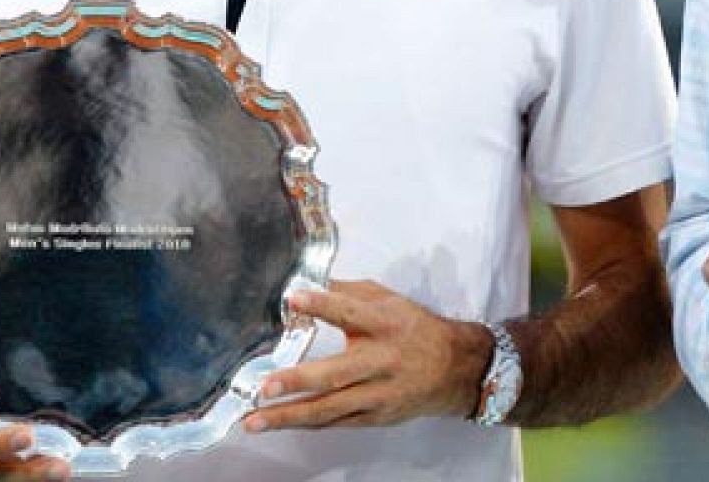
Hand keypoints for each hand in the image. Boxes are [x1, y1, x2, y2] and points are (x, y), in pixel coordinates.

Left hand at [244, 280, 490, 431]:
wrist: (453, 368)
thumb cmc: (414, 329)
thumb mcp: (389, 300)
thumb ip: (350, 293)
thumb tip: (310, 284)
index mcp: (385, 324)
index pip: (351, 312)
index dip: (323, 305)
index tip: (293, 299)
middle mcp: (381, 361)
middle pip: (336, 373)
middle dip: (298, 382)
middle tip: (265, 386)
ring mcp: (377, 394)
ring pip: (330, 408)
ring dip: (289, 416)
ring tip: (254, 420)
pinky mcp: (375, 417)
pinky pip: (335, 422)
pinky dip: (306, 423)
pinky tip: (279, 423)